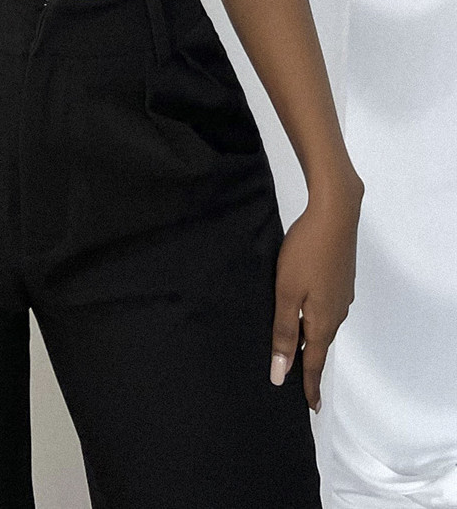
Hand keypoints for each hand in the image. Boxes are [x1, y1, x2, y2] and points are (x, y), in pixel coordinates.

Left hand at [270, 185, 362, 412]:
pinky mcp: (340, 279)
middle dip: (309, 364)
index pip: (314, 362)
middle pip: (320, 344)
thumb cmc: (305, 254)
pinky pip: (325, 308)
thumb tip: (281, 374)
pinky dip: (314, 318)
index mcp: (323, 321)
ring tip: (297, 350)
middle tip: (299, 382)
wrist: (334, 215)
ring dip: (311, 339)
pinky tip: (304, 312)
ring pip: (323, 324)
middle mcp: (337, 312)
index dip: (309, 386)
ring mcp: (341, 295)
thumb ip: (283, 332)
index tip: (309, 408)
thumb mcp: (287, 293)